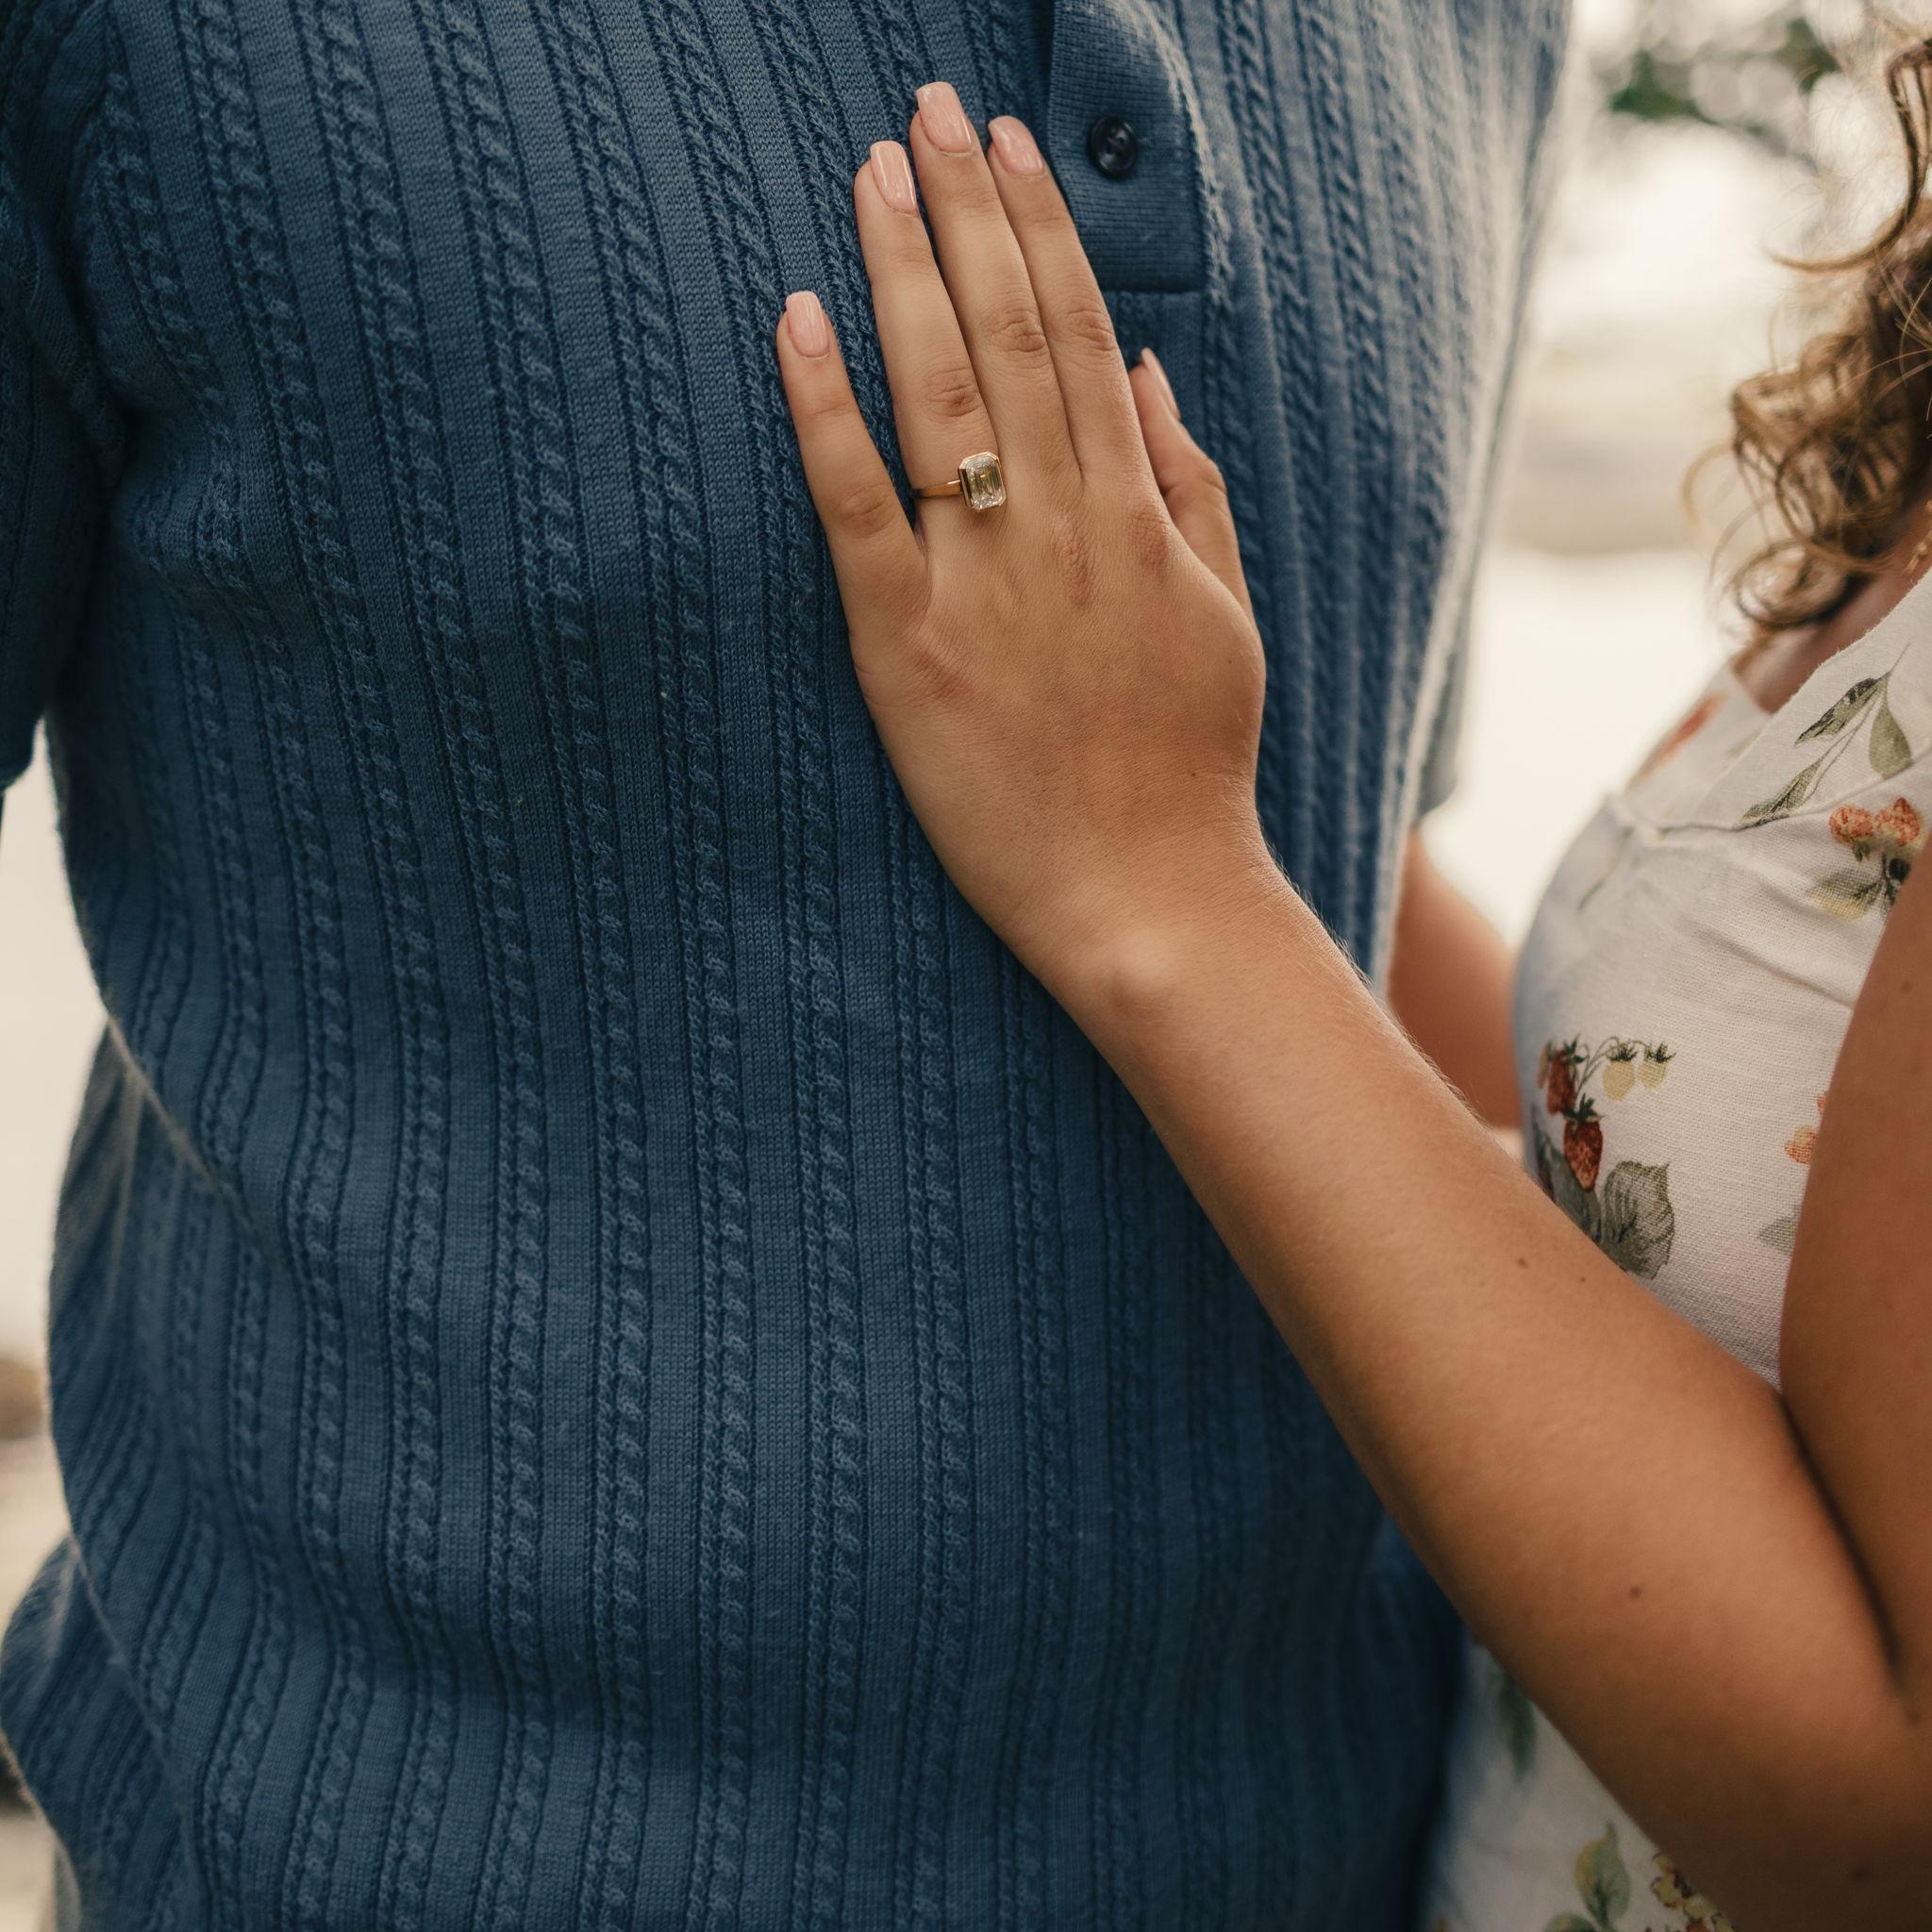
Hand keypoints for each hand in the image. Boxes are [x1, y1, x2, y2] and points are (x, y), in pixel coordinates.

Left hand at [774, 85, 1276, 1006]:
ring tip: (869, 172)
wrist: (1149, 899)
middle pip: (1006, 335)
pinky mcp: (906, 649)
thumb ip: (1190, 491)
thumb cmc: (1188, 767)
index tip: (1001, 146)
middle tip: (923, 110)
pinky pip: (858, 508)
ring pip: (937, 394)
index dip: (1034, 229)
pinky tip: (797, 320)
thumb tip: (1145, 375)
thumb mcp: (1224, 616)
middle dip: (963, 211)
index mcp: (1133, 513)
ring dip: (900, 271)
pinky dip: (824, 411)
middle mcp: (1059, 526)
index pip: (1077, 334)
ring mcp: (982, 583)